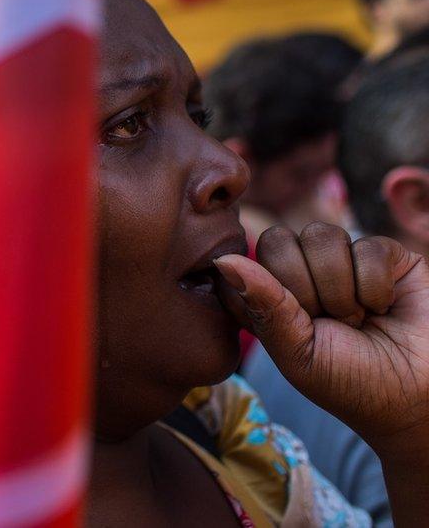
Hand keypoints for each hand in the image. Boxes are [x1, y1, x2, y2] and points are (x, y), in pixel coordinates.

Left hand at [214, 222, 428, 462]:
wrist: (416, 398)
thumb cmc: (350, 383)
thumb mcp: (296, 352)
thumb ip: (261, 305)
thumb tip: (223, 259)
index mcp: (268, 296)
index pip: (240, 264)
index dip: (261, 294)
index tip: (288, 330)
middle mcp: (300, 271)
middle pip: (275, 241)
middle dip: (302, 290)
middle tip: (329, 325)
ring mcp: (341, 258)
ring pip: (319, 236)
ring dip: (338, 290)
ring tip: (356, 319)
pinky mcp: (384, 253)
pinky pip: (366, 246)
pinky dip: (375, 286)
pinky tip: (384, 307)